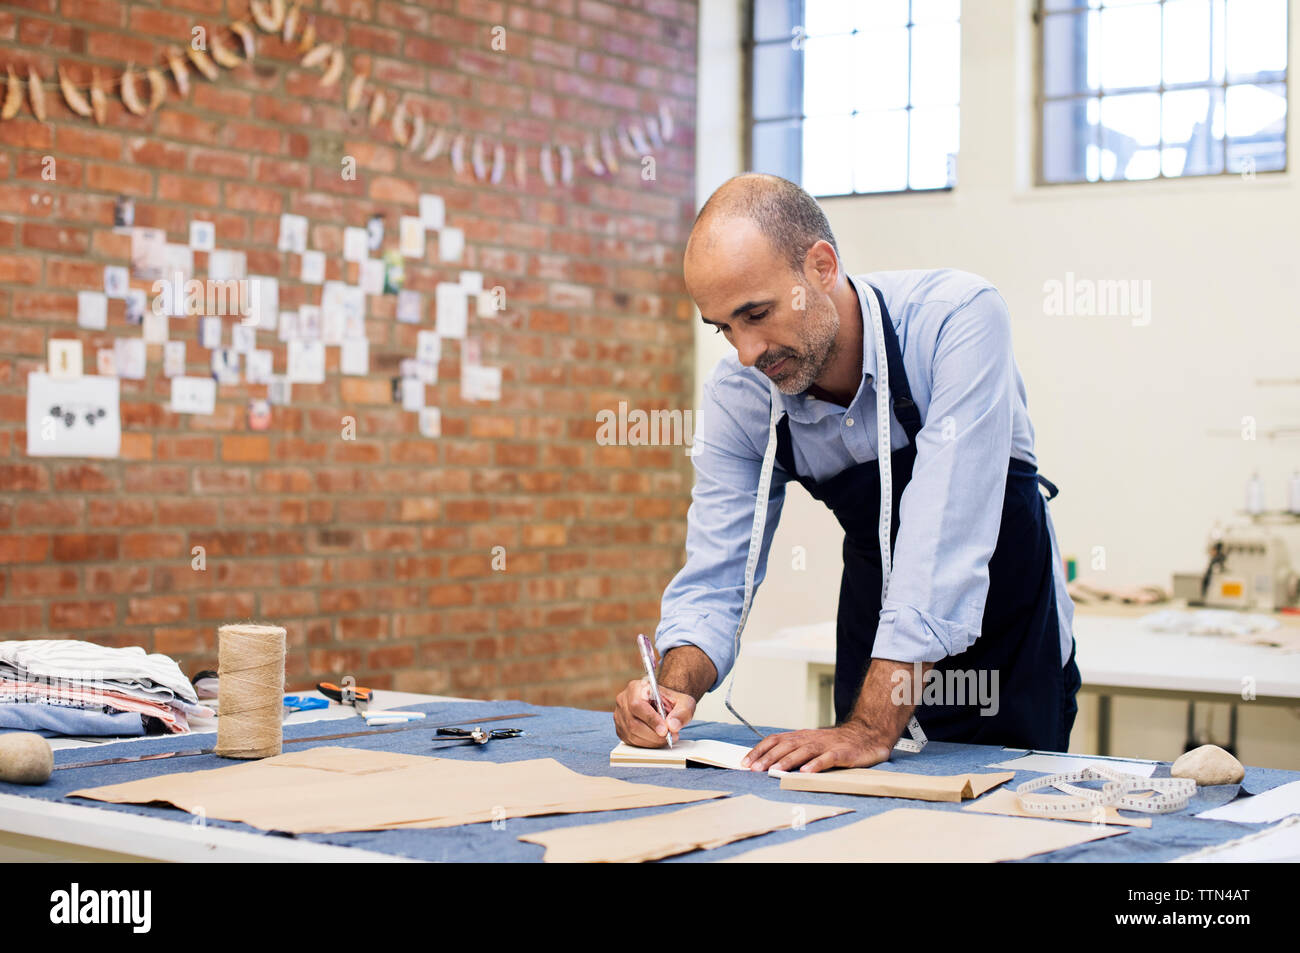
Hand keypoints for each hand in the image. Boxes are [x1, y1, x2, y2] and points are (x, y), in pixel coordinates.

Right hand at [613, 679, 696, 747]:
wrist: (665, 704)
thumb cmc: (672, 701)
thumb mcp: (684, 702)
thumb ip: (682, 712)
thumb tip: (672, 726)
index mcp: (636, 688)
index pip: (638, 704)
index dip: (651, 719)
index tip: (665, 730)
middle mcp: (623, 700)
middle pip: (633, 722)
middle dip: (654, 734)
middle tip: (670, 736)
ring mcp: (620, 715)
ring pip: (632, 734)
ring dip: (651, 741)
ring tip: (666, 738)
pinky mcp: (620, 729)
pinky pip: (631, 741)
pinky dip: (646, 744)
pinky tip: (657, 740)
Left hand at [741, 722, 893, 772]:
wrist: (867, 735)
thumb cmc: (836, 743)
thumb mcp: (811, 743)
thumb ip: (793, 751)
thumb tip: (767, 763)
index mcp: (801, 736)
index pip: (775, 740)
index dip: (759, 750)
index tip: (744, 762)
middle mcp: (810, 738)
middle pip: (785, 745)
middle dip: (767, 757)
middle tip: (753, 769)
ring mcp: (826, 745)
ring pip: (803, 751)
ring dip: (786, 761)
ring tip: (773, 771)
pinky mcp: (842, 753)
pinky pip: (827, 758)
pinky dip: (815, 765)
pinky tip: (806, 772)